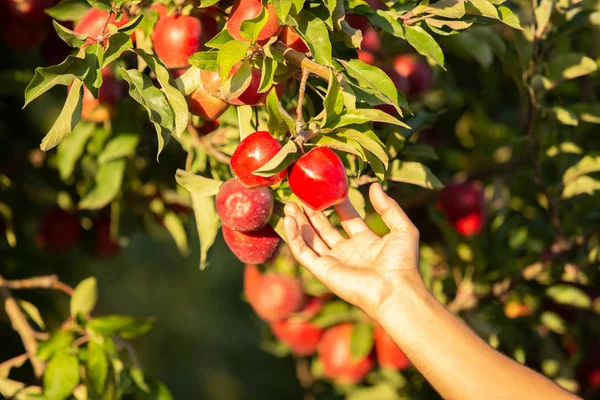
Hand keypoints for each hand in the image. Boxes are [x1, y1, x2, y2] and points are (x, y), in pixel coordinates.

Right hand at [283, 183, 421, 317]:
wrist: (394, 290)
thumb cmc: (402, 263)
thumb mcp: (402, 228)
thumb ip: (388, 207)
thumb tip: (374, 185)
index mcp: (366, 242)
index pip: (347, 218)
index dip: (338, 204)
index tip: (328, 188)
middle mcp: (348, 252)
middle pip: (324, 228)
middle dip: (312, 212)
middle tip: (302, 195)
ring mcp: (334, 262)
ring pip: (310, 239)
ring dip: (299, 223)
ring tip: (289, 205)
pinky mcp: (322, 271)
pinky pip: (303, 252)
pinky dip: (294, 237)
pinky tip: (289, 220)